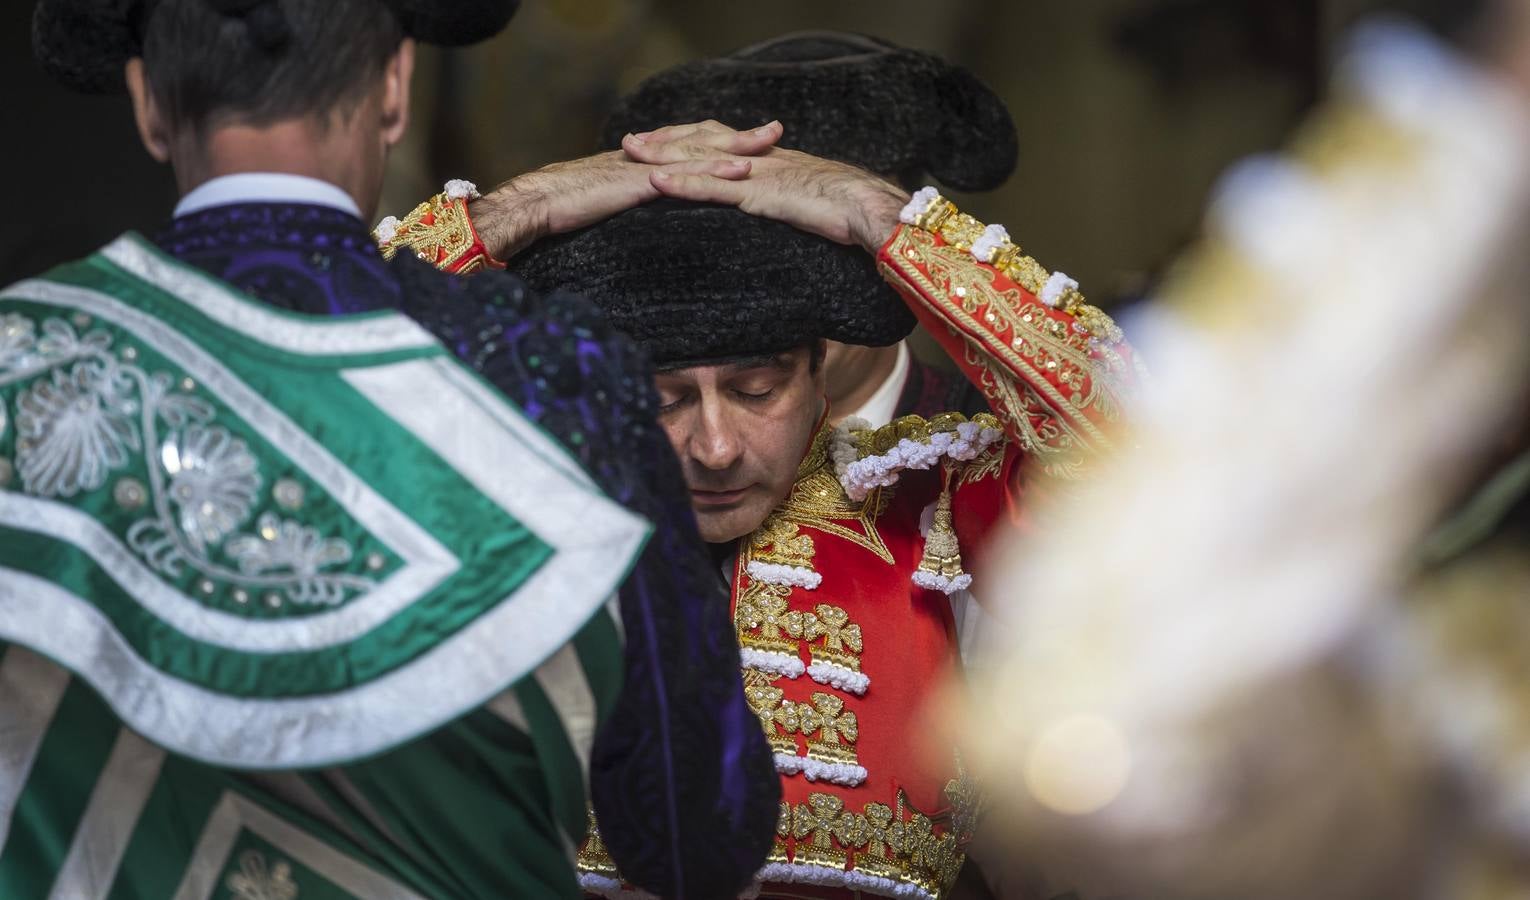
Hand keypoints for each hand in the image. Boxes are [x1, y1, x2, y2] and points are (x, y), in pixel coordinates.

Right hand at [468, 123, 783, 259]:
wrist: (535, 203)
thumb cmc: (562, 208)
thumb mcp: (604, 202)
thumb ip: (628, 201)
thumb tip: (645, 209)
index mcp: (641, 163)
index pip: (684, 148)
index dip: (715, 144)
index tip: (746, 143)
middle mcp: (647, 158)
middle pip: (699, 142)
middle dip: (737, 137)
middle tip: (774, 131)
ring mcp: (645, 168)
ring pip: (697, 153)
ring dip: (734, 148)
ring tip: (768, 144)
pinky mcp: (640, 182)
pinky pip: (684, 175)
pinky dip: (713, 171)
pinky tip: (739, 172)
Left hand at [623, 124, 910, 254]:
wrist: (869, 208)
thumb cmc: (851, 211)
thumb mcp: (813, 202)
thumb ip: (793, 201)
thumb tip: (788, 210)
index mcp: (771, 161)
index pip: (724, 143)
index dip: (692, 139)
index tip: (664, 140)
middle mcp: (759, 161)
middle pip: (704, 143)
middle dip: (666, 141)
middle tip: (631, 140)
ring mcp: (756, 176)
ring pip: (701, 161)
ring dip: (662, 157)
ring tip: (629, 153)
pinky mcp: (758, 196)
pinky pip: (713, 189)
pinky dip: (683, 185)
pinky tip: (656, 184)